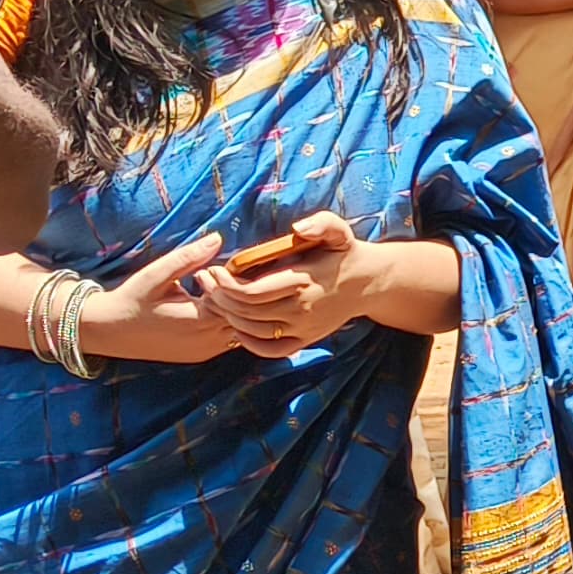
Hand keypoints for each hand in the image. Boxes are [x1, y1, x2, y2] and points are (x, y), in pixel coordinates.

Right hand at [74, 231, 239, 366]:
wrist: (110, 331)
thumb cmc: (133, 299)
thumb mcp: (158, 274)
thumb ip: (189, 257)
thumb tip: (218, 238)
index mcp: (200, 320)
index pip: (238, 298)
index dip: (227, 281)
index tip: (202, 273)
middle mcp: (208, 341)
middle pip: (244, 315)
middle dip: (232, 294)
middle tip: (205, 281)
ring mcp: (206, 352)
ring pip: (240, 328)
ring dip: (229, 309)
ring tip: (202, 295)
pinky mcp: (201, 355)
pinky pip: (227, 338)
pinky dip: (223, 322)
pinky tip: (200, 308)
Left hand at [183, 209, 454, 356]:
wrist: (368, 282)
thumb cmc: (345, 252)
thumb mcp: (338, 230)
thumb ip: (321, 223)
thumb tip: (298, 228)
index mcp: (302, 283)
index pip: (251, 293)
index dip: (225, 285)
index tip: (213, 270)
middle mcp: (300, 311)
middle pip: (245, 314)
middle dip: (219, 298)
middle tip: (204, 281)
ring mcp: (302, 329)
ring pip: (252, 331)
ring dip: (228, 318)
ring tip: (214, 299)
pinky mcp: (305, 340)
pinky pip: (270, 350)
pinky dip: (248, 343)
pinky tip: (236, 329)